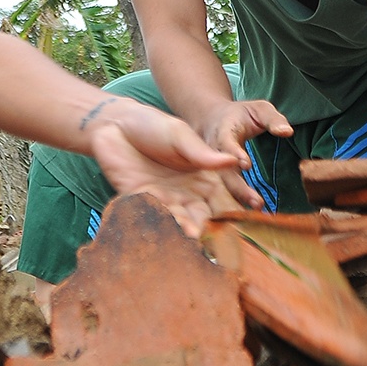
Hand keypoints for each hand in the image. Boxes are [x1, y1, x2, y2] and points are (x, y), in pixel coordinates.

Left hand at [86, 100, 251, 234]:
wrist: (115, 124)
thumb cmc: (153, 125)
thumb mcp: (181, 136)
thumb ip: (202, 153)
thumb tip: (234, 162)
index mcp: (204, 177)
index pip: (224, 198)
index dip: (238, 210)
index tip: (251, 221)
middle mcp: (188, 193)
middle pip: (206, 216)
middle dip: (216, 230)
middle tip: (227, 242)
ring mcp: (165, 199)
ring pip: (182, 220)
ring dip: (191, 230)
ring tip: (199, 238)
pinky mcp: (142, 201)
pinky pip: (156, 216)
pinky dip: (166, 225)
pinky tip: (176, 232)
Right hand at [200, 98, 292, 208]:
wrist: (211, 119)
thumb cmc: (239, 114)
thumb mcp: (258, 108)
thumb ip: (273, 119)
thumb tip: (287, 132)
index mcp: (223, 131)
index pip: (226, 142)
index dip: (234, 153)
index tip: (246, 165)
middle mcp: (212, 150)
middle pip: (222, 171)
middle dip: (238, 187)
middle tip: (257, 202)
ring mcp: (210, 166)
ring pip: (220, 186)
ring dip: (236, 201)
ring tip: (255, 214)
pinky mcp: (212, 177)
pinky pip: (221, 192)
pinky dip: (232, 205)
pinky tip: (247, 219)